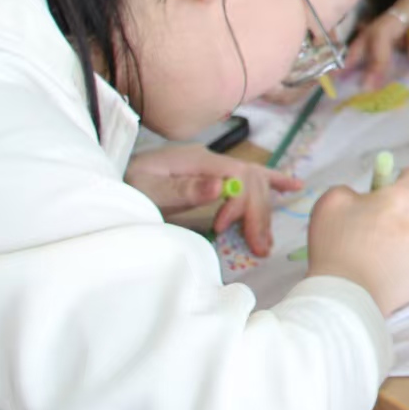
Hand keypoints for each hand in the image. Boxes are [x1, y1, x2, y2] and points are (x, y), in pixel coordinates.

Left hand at [125, 145, 303, 257]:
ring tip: (265, 243)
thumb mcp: (147, 188)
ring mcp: (216, 169)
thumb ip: (182, 188)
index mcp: (198, 161)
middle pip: (252, 182)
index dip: (238, 204)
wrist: (113, 185)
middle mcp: (213, 162)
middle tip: (259, 248)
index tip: (223, 230)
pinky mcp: (215, 179)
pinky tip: (295, 187)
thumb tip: (221, 185)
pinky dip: (275, 182)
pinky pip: (251, 178)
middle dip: (258, 215)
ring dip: (264, 213)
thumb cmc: (127, 187)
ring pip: (255, 185)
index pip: (237, 176)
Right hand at [306, 166, 408, 315]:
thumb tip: (370, 196)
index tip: (393, 188)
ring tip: (403, 243)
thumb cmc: (337, 246)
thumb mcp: (332, 203)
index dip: (406, 178)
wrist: (347, 295)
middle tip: (387, 223)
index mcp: (405, 197)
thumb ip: (354, 190)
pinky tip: (407, 262)